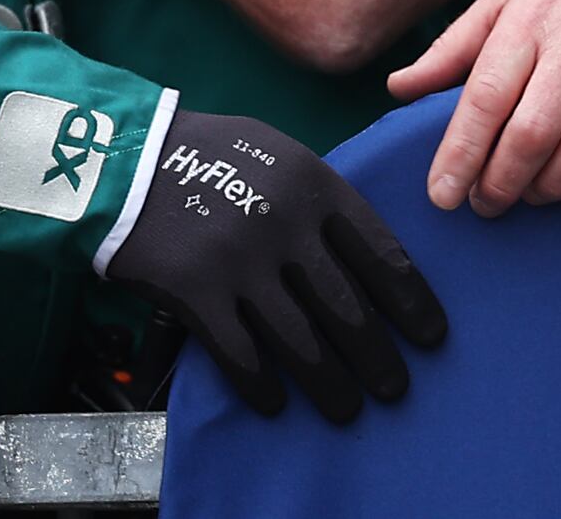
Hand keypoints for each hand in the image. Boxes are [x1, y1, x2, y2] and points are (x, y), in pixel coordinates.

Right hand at [92, 106, 448, 420]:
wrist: (129, 157)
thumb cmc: (213, 154)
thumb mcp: (282, 155)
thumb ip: (325, 199)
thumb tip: (371, 254)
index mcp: (316, 186)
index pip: (381, 254)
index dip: (412, 303)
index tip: (431, 336)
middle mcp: (285, 225)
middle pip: (348, 308)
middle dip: (378, 356)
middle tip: (395, 388)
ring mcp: (240, 261)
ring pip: (301, 341)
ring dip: (331, 383)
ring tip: (347, 407)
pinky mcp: (195, 292)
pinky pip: (240, 354)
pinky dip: (261, 386)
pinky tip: (276, 404)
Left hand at [385, 0, 560, 211]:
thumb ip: (456, 46)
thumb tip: (400, 87)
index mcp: (531, 14)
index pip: (484, 97)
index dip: (460, 154)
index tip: (442, 195)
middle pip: (530, 132)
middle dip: (500, 183)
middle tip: (487, 204)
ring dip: (551, 186)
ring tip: (533, 194)